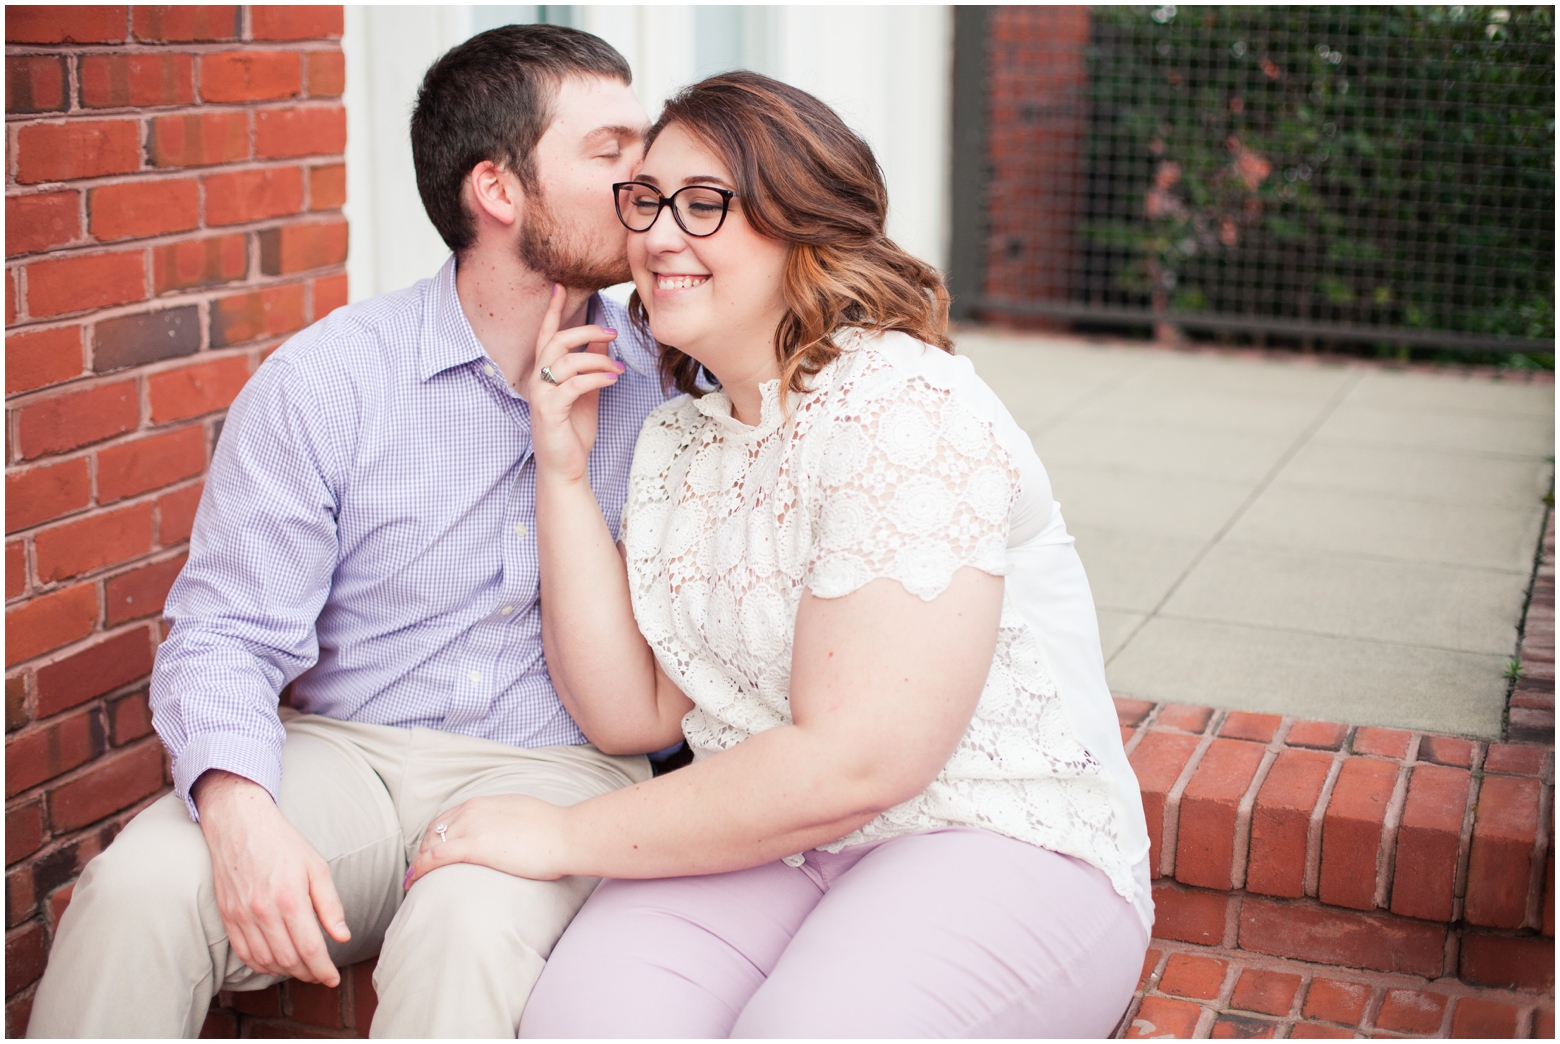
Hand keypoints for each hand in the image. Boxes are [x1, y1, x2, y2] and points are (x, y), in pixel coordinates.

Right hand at [194, 770, 350, 985]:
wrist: (240, 824)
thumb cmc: (283, 843)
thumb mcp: (317, 867)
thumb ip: (330, 905)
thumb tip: (342, 936)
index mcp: (290, 899)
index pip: (310, 949)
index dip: (324, 970)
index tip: (333, 979)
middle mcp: (264, 912)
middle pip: (288, 961)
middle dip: (308, 974)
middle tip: (320, 974)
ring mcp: (242, 916)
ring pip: (266, 962)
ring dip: (286, 972)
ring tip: (302, 969)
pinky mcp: (228, 916)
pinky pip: (244, 954)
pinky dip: (261, 965)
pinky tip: (275, 962)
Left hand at [404, 794, 570, 887]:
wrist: (565, 835)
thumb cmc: (553, 830)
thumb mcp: (522, 814)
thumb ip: (505, 820)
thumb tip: (504, 833)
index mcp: (484, 803)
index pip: (448, 818)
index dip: (435, 837)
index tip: (432, 852)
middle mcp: (472, 810)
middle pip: (434, 830)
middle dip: (423, 850)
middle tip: (419, 870)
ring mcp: (471, 826)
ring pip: (431, 844)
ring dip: (418, 862)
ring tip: (413, 880)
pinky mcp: (473, 846)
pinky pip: (435, 857)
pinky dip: (420, 869)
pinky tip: (414, 881)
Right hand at [527, 283, 625, 484]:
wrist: (566, 466)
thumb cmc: (573, 429)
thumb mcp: (588, 390)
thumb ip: (592, 363)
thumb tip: (605, 337)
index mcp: (545, 373)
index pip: (546, 335)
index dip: (553, 310)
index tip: (559, 286)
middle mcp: (537, 380)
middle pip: (556, 342)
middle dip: (585, 332)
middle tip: (613, 332)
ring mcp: (541, 396)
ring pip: (566, 362)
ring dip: (597, 359)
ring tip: (618, 368)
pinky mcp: (549, 412)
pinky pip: (572, 386)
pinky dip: (595, 379)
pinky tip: (613, 379)